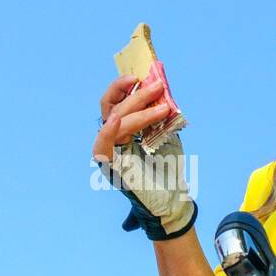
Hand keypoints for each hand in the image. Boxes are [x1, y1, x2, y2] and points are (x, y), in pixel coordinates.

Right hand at [94, 75, 195, 238]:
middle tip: (157, 85)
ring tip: (161, 104)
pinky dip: (108, 130)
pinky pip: (102, 144)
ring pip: (115, 120)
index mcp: (124, 130)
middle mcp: (113, 138)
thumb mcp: (167, 137)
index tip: (143, 75)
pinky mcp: (110, 165)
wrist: (173, 200)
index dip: (125, 86)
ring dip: (137, 109)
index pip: (117, 101)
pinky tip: (117, 118)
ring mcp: (109, 150)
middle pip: (115, 106)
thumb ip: (162, 117)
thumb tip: (163, 91)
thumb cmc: (169, 171)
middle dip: (137, 94)